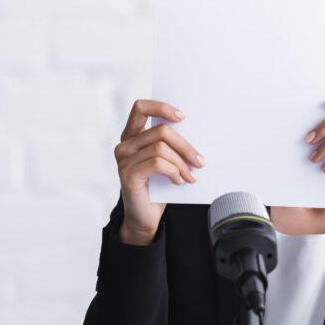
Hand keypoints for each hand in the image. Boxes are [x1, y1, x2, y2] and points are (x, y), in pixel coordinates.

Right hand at [114, 99, 204, 244]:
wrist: (145, 217)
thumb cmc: (158, 187)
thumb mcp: (166, 161)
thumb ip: (172, 146)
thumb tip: (199, 134)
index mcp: (132, 136)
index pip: (140, 108)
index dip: (162, 107)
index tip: (183, 117)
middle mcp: (125, 145)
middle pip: (161, 131)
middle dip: (185, 146)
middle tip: (200, 161)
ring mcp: (124, 160)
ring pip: (161, 148)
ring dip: (182, 163)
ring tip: (191, 176)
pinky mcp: (128, 175)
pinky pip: (157, 164)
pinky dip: (173, 172)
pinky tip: (179, 181)